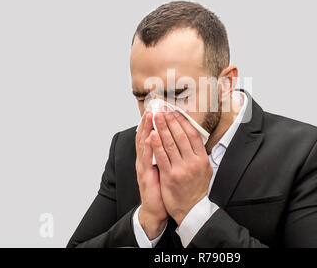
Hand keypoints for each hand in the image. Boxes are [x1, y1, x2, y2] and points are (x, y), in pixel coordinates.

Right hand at [135, 111, 167, 238]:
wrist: (155, 210)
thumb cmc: (162, 189)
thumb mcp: (164, 169)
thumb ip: (166, 156)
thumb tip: (174, 142)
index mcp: (150, 158)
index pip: (150, 136)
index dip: (152, 123)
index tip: (157, 109)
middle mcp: (144, 160)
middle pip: (145, 136)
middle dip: (149, 121)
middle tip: (153, 107)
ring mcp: (143, 168)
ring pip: (143, 144)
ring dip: (146, 129)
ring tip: (149, 116)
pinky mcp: (145, 176)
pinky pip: (146, 159)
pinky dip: (148, 147)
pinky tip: (150, 137)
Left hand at [150, 111, 212, 225]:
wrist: (192, 209)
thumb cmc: (197, 188)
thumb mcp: (206, 169)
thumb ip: (200, 154)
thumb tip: (195, 137)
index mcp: (202, 158)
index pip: (193, 135)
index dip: (183, 122)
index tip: (175, 113)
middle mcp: (193, 162)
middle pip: (180, 136)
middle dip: (170, 121)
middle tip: (163, 111)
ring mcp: (181, 169)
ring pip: (170, 143)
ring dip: (161, 128)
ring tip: (156, 117)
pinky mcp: (170, 176)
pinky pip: (161, 157)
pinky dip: (156, 144)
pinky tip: (152, 134)